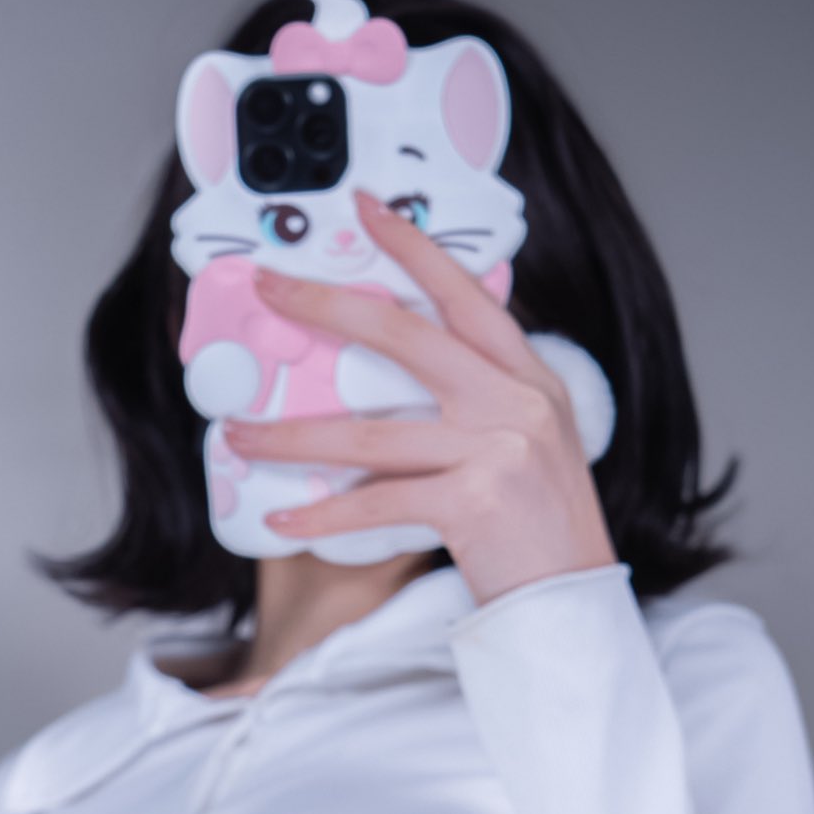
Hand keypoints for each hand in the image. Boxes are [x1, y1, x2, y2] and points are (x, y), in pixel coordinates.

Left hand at [233, 191, 617, 602]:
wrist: (572, 603)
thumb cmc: (542, 529)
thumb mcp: (533, 442)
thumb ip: (484, 397)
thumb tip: (408, 367)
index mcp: (527, 377)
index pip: (464, 293)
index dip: (412, 247)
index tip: (366, 209)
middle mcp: (514, 400)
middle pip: (402, 335)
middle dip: (324, 306)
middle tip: (268, 289)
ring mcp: (495, 448)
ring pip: (369, 432)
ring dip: (293, 434)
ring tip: (241, 433)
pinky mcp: (472, 502)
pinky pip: (376, 503)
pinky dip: (323, 516)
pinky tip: (283, 517)